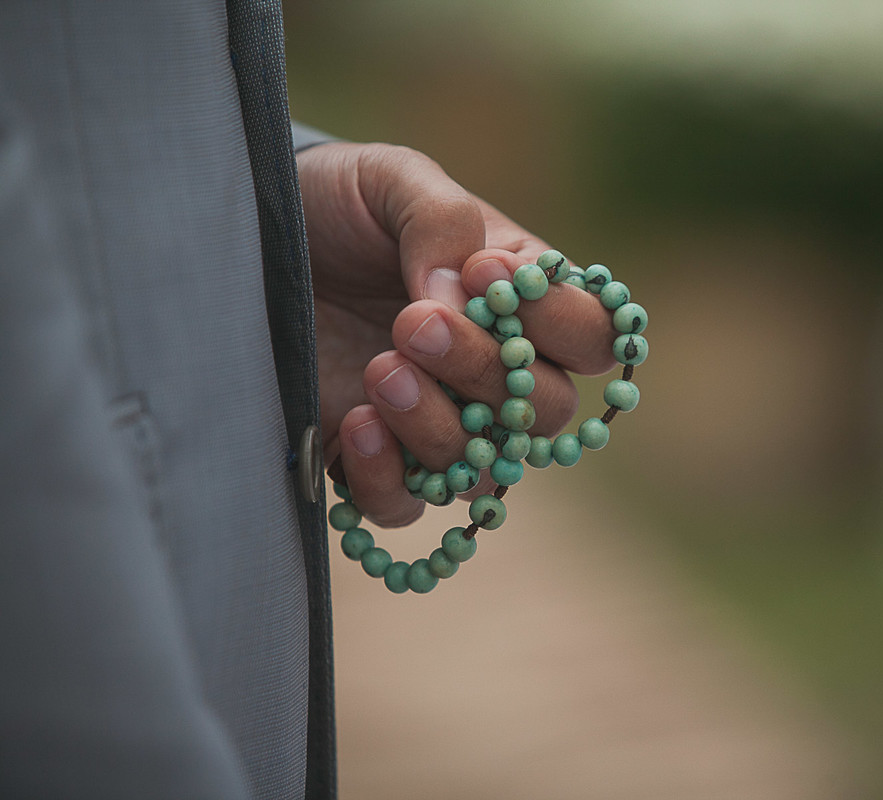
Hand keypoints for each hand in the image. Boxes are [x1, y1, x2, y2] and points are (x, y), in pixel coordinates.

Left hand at [298, 143, 615, 525]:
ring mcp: (438, 420)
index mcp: (524, 302)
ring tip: (381, 369)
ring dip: (438, 425)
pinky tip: (356, 425)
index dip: (559, 318)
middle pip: (547, 410)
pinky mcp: (372, 460)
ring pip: (485, 466)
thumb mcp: (389, 180)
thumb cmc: (341, 204)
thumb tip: (462, 295)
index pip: (592, 335)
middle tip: (414, 324)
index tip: (484, 271)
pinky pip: (406, 506)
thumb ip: (439, 221)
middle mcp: (493, 371)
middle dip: (486, 372)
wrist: (255, 234)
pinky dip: (389, 479)